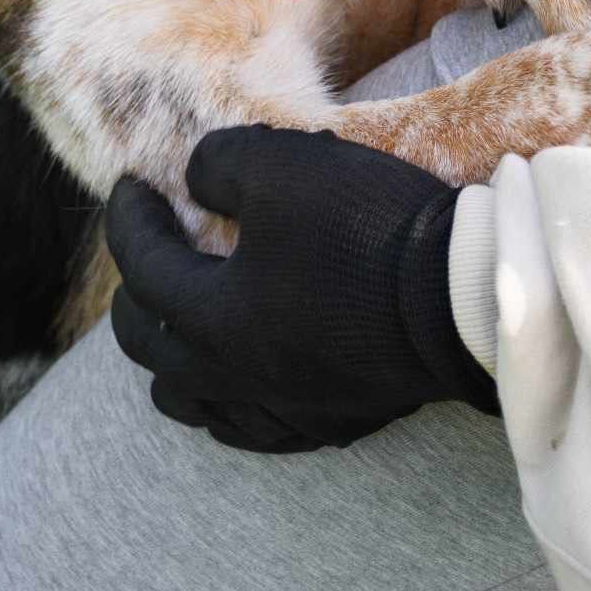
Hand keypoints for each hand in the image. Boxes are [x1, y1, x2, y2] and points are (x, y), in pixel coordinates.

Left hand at [106, 126, 497, 452]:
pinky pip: (255, 427)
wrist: (463, 296)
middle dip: (135, 294)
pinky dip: (229, 399)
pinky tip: (243, 378)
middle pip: (152, 349)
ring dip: (175, 356)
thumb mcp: (282, 164)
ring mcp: (288, 409)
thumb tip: (195, 181)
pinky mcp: (335, 421)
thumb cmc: (364, 226)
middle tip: (147, 249)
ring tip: (185, 317)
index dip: (128, 219)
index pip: (143, 268)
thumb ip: (220, 164)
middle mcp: (238, 378)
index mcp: (214, 319)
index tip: (130, 185)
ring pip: (196, 402)